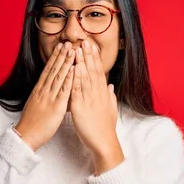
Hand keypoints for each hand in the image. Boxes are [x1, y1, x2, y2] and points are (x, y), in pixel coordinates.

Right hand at [15, 41, 74, 150]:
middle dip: (61, 55)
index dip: (54, 58)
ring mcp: (49, 97)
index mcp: (39, 91)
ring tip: (72, 50)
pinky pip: (64, 91)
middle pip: (53, 70)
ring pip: (59, 77)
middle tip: (68, 43)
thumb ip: (42, 97)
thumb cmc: (32, 124)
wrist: (26, 136)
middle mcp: (43, 91)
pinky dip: (69, 79)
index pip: (48, 70)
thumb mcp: (35, 106)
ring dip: (66, 63)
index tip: (60, 47)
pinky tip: (75, 70)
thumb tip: (46, 91)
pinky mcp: (56, 106)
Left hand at [70, 40, 119, 157]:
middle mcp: (97, 94)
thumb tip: (110, 86)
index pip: (98, 72)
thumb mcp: (110, 109)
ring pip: (85, 77)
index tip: (91, 46)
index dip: (94, 58)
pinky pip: (77, 91)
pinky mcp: (80, 107)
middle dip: (88, 55)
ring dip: (81, 62)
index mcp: (102, 93)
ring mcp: (89, 100)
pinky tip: (73, 68)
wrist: (104, 142)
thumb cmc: (105, 128)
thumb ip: (110, 96)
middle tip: (85, 41)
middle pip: (93, 71)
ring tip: (78, 49)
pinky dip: (75, 78)